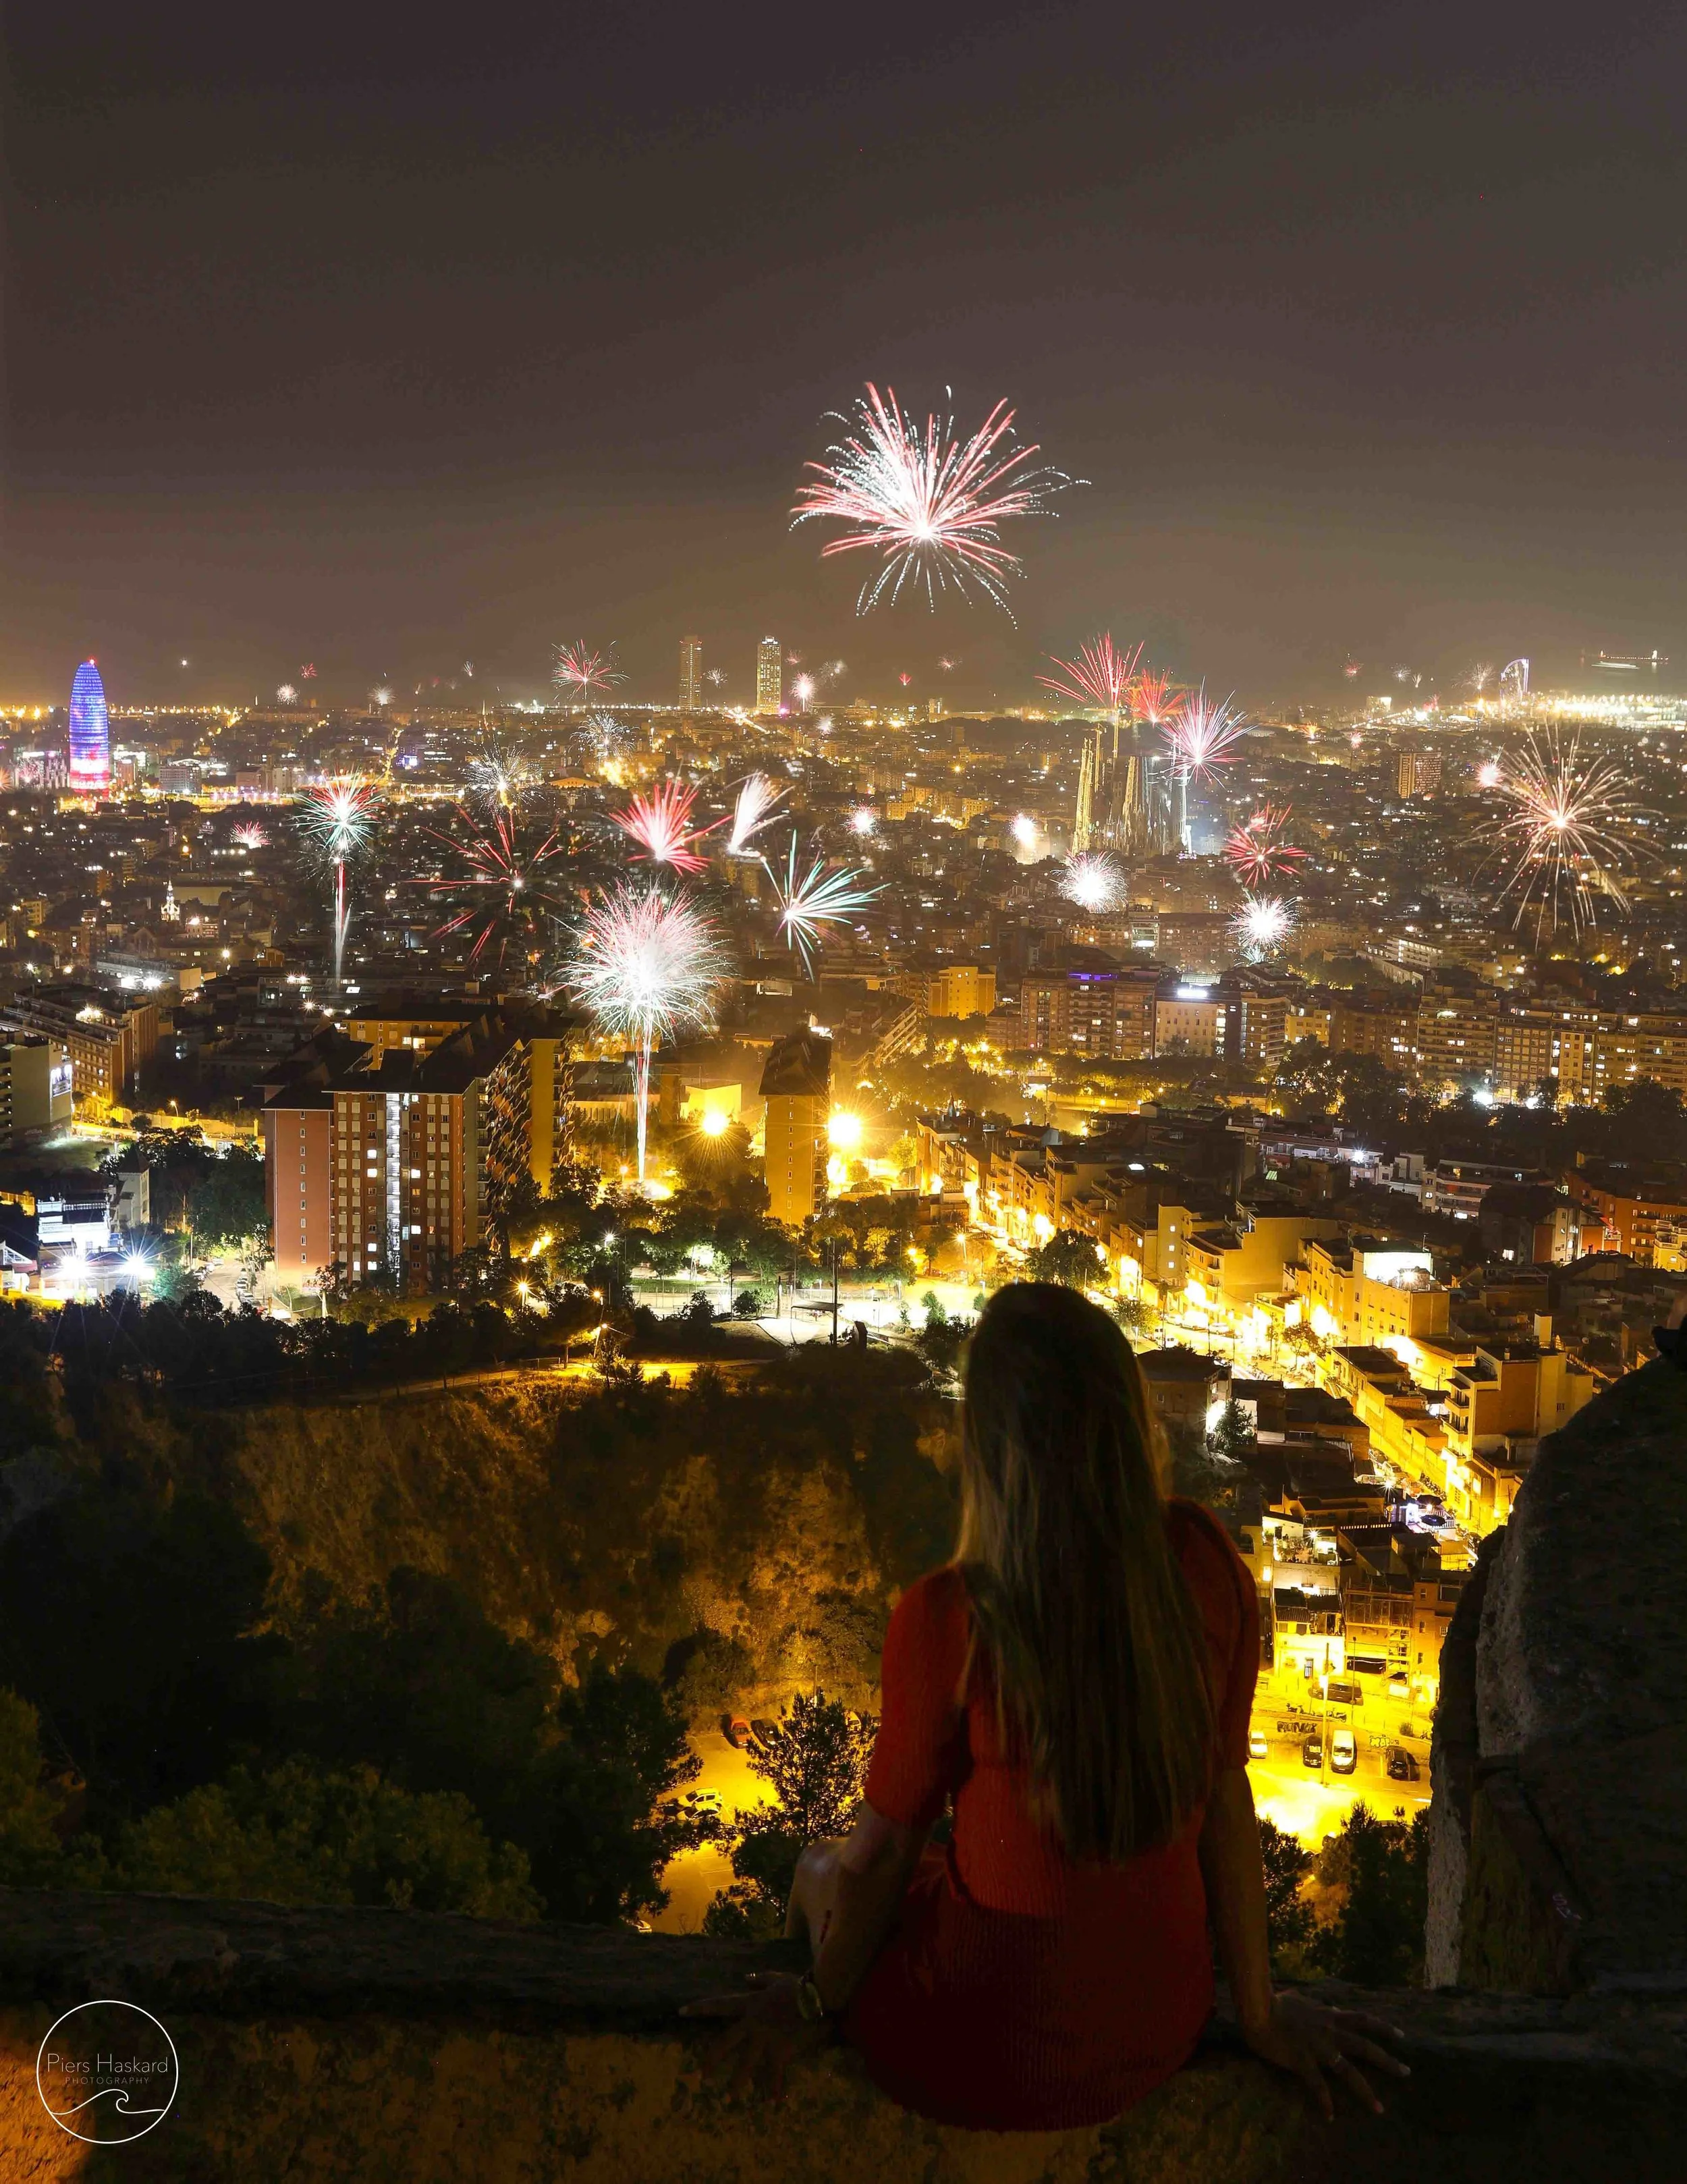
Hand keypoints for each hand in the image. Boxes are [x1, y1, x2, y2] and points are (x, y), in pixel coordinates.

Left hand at [678, 1972, 832, 2100]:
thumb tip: (745, 1978)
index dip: (700, 2008)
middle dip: (711, 2059)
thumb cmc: (796, 1986)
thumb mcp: (775, 1978)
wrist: (815, 1997)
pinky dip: (774, 2089)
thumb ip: (759, 1979)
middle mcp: (752, 2023)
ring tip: (728, 2099)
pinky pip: (775, 2074)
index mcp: (749, 2004)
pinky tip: (772, 2103)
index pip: (720, 2005)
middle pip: (726, 2042)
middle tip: (700, 2075)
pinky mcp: (779, 2051)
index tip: (681, 2011)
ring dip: (737, 2083)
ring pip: (745, 2064)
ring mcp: (764, 2039)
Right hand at [1242, 1992, 1409, 2120]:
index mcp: (1329, 2016)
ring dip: (1365, 2092)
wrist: (1257, 2008)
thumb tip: (1333, 2008)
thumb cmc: (1275, 2003)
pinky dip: (1325, 2101)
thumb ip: (1319, 2006)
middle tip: (1407, 2072)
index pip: (1363, 2020)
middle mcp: (1329, 2031)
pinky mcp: (1302, 2060)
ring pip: (1348, 2071)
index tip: (1401, 2036)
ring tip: (1379, 2109)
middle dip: (1388, 2060)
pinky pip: (1317, 2085)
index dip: (1383, 2027)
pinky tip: (1330, 2116)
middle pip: (1365, 2046)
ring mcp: (1317, 2047)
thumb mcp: (1302, 2000)